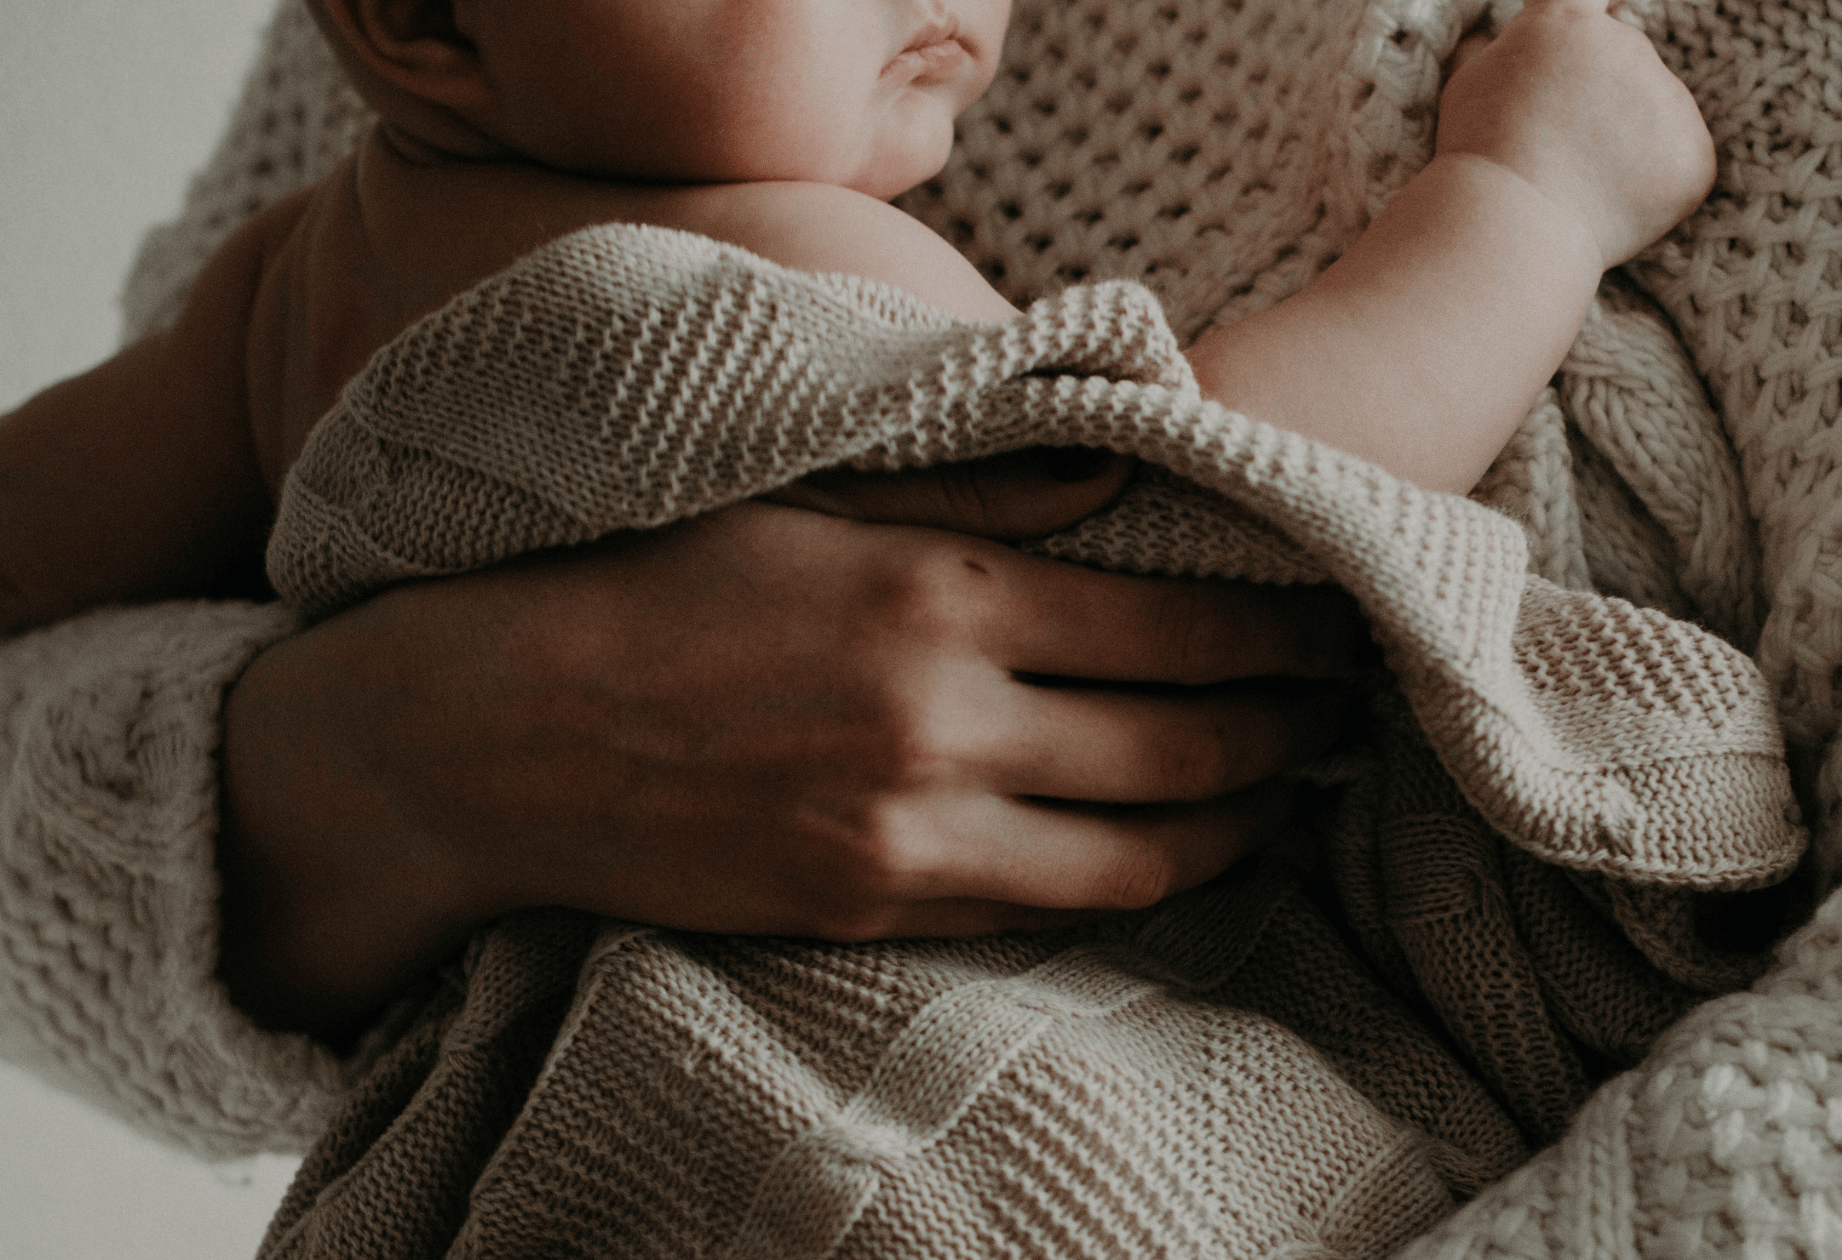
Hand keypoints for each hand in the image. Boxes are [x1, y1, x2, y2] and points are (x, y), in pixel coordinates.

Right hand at [219, 459, 1361, 1036]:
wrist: (494, 733)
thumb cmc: (649, 581)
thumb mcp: (808, 491)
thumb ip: (980, 484)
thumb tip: (1126, 472)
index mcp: (941, 593)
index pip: (1181, 628)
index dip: (1285, 633)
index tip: (1339, 623)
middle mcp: (945, 724)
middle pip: (1190, 747)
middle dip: (1292, 733)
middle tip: (1347, 714)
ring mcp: (912, 835)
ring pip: (1139, 856)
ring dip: (1240, 826)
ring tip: (1290, 795)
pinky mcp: (873, 910)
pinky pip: (1046, 911)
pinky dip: (1132, 884)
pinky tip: (1170, 855)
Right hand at [1434, 0, 1714, 268]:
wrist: (1512, 226)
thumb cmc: (1480, 157)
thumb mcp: (1470, 81)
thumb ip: (1503, 50)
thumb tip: (1515, 40)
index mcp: (1569, 22)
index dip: (1595, 2)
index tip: (1602, 9)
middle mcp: (1629, 46)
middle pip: (1622, 63)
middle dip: (1598, 98)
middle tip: (1556, 148)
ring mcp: (1669, 100)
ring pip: (1653, 116)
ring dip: (1626, 144)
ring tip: (1578, 185)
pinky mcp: (1694, 156)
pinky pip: (1678, 164)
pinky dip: (1652, 187)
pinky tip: (1608, 207)